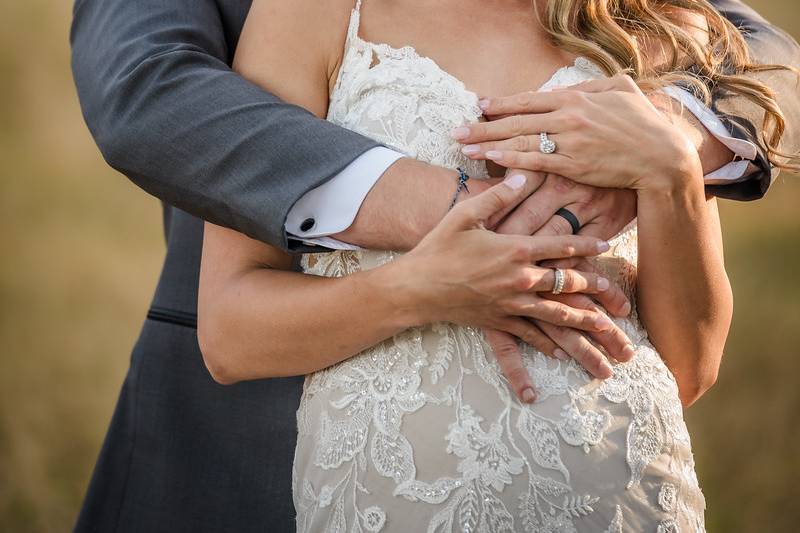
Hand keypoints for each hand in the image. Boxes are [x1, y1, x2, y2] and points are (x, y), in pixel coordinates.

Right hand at [393, 175, 623, 401]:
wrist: (415, 288)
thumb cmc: (437, 248)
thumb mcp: (465, 214)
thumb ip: (498, 196)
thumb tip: (523, 175)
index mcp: (515, 249)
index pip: (561, 246)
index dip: (586, 245)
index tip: (606, 245)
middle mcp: (520, 278)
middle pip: (566, 282)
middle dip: (593, 285)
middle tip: (614, 290)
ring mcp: (510, 303)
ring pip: (556, 313)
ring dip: (582, 320)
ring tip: (603, 326)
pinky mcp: (498, 322)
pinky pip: (529, 335)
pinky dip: (547, 344)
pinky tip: (561, 352)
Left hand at [454, 75, 701, 189]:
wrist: (662, 156)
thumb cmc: (643, 123)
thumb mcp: (620, 91)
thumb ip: (589, 88)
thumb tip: (565, 90)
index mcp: (575, 98)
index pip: (528, 100)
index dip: (500, 104)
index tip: (479, 106)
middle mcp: (567, 117)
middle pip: (515, 120)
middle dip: (482, 126)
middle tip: (455, 130)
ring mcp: (569, 142)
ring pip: (520, 141)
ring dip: (488, 144)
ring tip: (464, 147)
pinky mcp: (573, 166)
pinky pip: (535, 162)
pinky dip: (511, 160)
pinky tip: (491, 160)